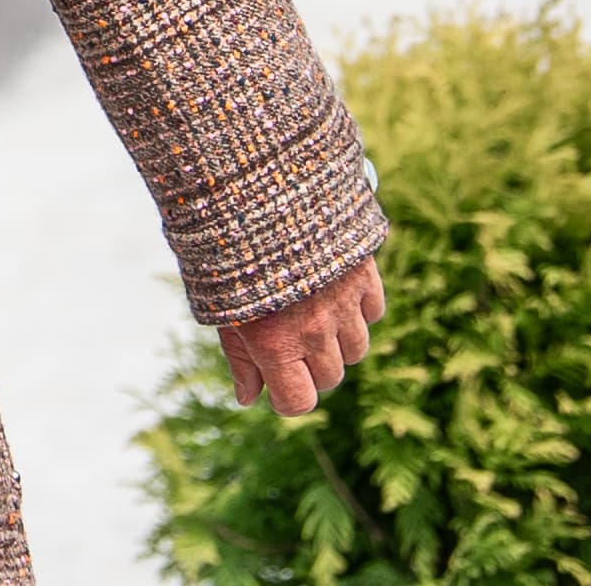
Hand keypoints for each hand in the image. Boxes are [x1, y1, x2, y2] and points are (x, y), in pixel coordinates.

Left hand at [218, 255, 383, 414]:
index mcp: (273, 342)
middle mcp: (313, 330)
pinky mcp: (363, 275)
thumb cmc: (226, 251)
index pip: (299, 401)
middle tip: (288, 340)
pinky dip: (357, 309)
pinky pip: (372, 312)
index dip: (287, 398)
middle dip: (310, 368)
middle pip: (330, 377)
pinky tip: (330, 290)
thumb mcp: (219, 306)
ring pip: (357, 348)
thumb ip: (239, 356)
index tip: (276, 384)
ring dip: (336, 341)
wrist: (253, 189)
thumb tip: (249, 397)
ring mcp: (343, 303)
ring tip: (308, 312)